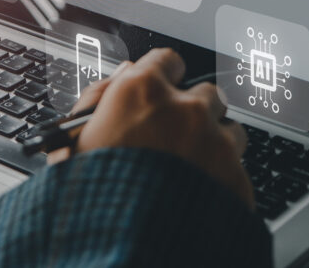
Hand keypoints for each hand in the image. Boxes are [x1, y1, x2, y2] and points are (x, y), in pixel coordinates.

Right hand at [57, 48, 252, 208]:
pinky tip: (198, 199)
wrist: (122, 252)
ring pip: (229, 131)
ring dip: (213, 144)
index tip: (163, 88)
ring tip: (189, 173)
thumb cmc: (87, 197)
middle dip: (193, 112)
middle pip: (206, 94)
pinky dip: (222, 182)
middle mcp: (184, 109)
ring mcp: (216, 145)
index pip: (167, 60)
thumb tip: (122, 73)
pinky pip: (237, 171)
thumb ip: (96, 97)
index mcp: (141, 92)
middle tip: (174, 138)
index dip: (163, 76)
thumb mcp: (71, 140)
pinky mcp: (237, 181)